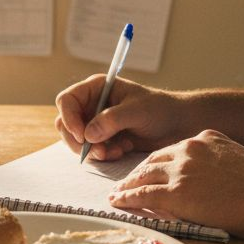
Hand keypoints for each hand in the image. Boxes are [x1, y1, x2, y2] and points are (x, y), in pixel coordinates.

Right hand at [53, 74, 187, 160]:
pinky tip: (122, 151)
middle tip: (100, 152)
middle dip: (79, 141)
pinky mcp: (103, 139)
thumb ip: (112, 120)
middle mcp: (92, 104)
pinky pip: (91, 151)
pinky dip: (103, 155)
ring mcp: (96, 122)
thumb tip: (88, 135)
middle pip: (66, 123)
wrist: (177, 125)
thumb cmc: (160, 109)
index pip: (67, 101)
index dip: (69, 118)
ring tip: (117, 151)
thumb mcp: (137, 111)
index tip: (82, 136)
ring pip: (76, 140)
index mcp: (96, 88)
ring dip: (93, 151)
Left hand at [108, 129, 243, 238]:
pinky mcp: (177, 193)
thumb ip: (219, 159)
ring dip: (128, 185)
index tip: (148, 171)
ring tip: (118, 193)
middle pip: (153, 160)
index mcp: (205, 139)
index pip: (171, 150)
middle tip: (126, 183)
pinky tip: (118, 202)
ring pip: (144, 176)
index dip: (157, 163)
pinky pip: (143, 195)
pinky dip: (127, 199)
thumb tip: (209, 173)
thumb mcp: (238, 158)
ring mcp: (181, 170)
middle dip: (138, 173)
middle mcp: (189, 149)